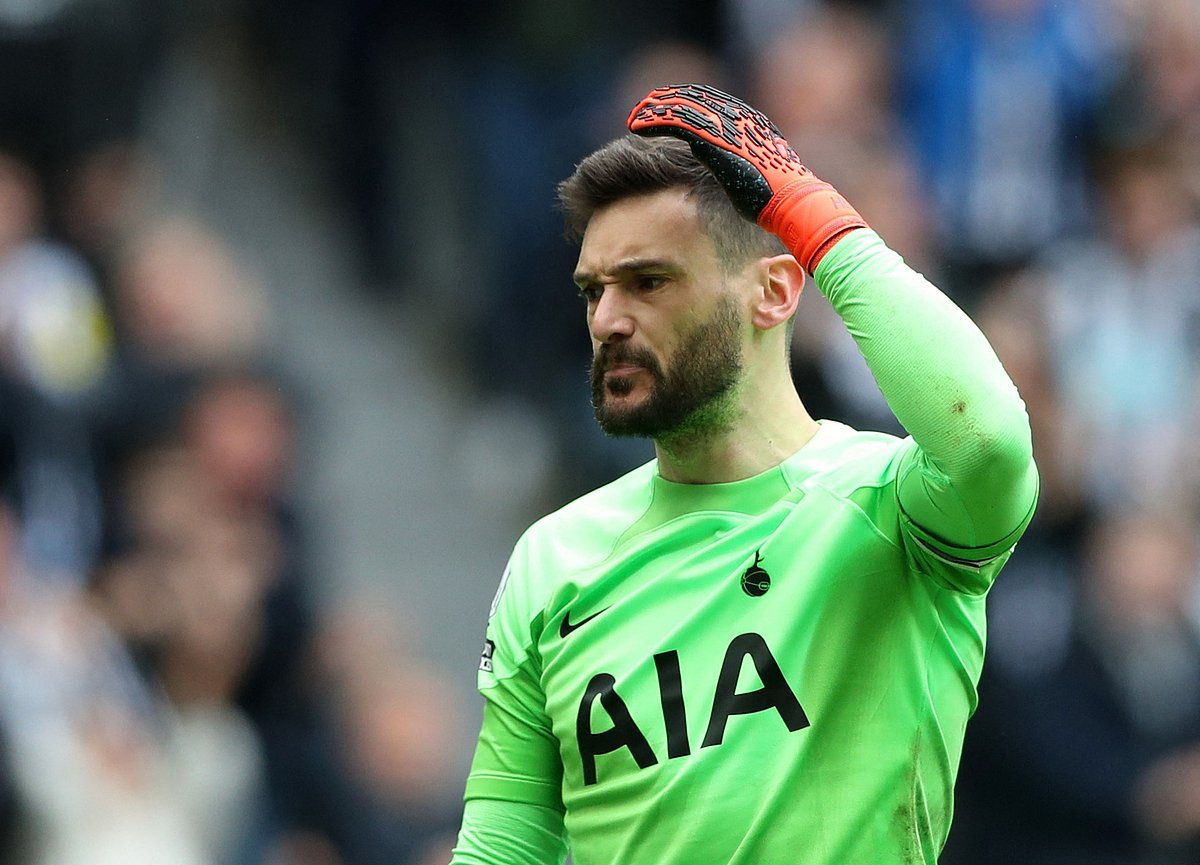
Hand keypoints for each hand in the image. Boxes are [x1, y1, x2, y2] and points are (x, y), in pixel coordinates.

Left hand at [627, 84, 866, 272]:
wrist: (792, 204)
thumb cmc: (776, 200)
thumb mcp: (752, 176)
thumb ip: (734, 165)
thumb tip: (712, 167)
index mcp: (751, 124)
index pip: (713, 104)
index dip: (686, 102)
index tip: (664, 108)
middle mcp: (740, 120)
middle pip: (696, 99)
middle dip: (667, 101)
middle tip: (643, 107)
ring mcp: (730, 129)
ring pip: (684, 108)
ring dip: (655, 110)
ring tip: (634, 117)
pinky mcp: (717, 142)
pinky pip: (679, 123)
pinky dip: (656, 122)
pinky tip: (638, 126)